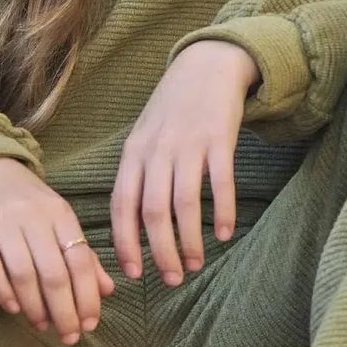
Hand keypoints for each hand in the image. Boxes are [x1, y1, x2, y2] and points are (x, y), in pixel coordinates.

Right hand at [0, 156, 115, 344]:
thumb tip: (107, 290)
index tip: (90, 325)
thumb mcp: (57, 219)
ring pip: (24, 272)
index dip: (87, 296)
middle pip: (54, 272)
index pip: (80, 261)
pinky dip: (4, 290)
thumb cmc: (24, 200)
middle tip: (69, 337)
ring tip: (42, 325)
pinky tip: (14, 309)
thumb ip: (82, 253)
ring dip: (35, 306)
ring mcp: (2, 220)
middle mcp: (33, 215)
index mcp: (60, 213)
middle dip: (65, 310)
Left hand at [111, 39, 259, 284]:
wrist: (206, 67)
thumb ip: (137, 177)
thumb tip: (132, 227)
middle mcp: (157, 151)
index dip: (125, 242)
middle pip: (153, 212)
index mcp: (133, 154)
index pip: (122, 206)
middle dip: (161, 252)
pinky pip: (220, 184)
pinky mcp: (220, 139)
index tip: (133, 273)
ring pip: (185, 204)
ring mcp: (188, 145)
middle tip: (172, 278)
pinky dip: (222, 212)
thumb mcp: (143, 139)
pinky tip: (225, 234)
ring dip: (190, 240)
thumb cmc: (171, 112)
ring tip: (196, 264)